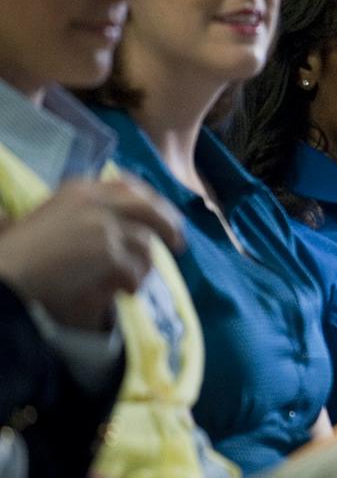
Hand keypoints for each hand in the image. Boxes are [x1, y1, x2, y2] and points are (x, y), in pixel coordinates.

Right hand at [0, 177, 183, 330]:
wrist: (6, 274)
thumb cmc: (19, 252)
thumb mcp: (50, 218)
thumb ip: (82, 215)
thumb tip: (116, 223)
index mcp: (79, 188)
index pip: (128, 186)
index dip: (151, 201)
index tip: (162, 214)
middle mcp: (95, 201)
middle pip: (148, 208)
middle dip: (168, 225)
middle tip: (178, 244)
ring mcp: (103, 225)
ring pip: (145, 242)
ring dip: (146, 263)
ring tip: (138, 279)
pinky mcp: (107, 252)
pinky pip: (134, 268)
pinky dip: (133, 281)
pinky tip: (126, 291)